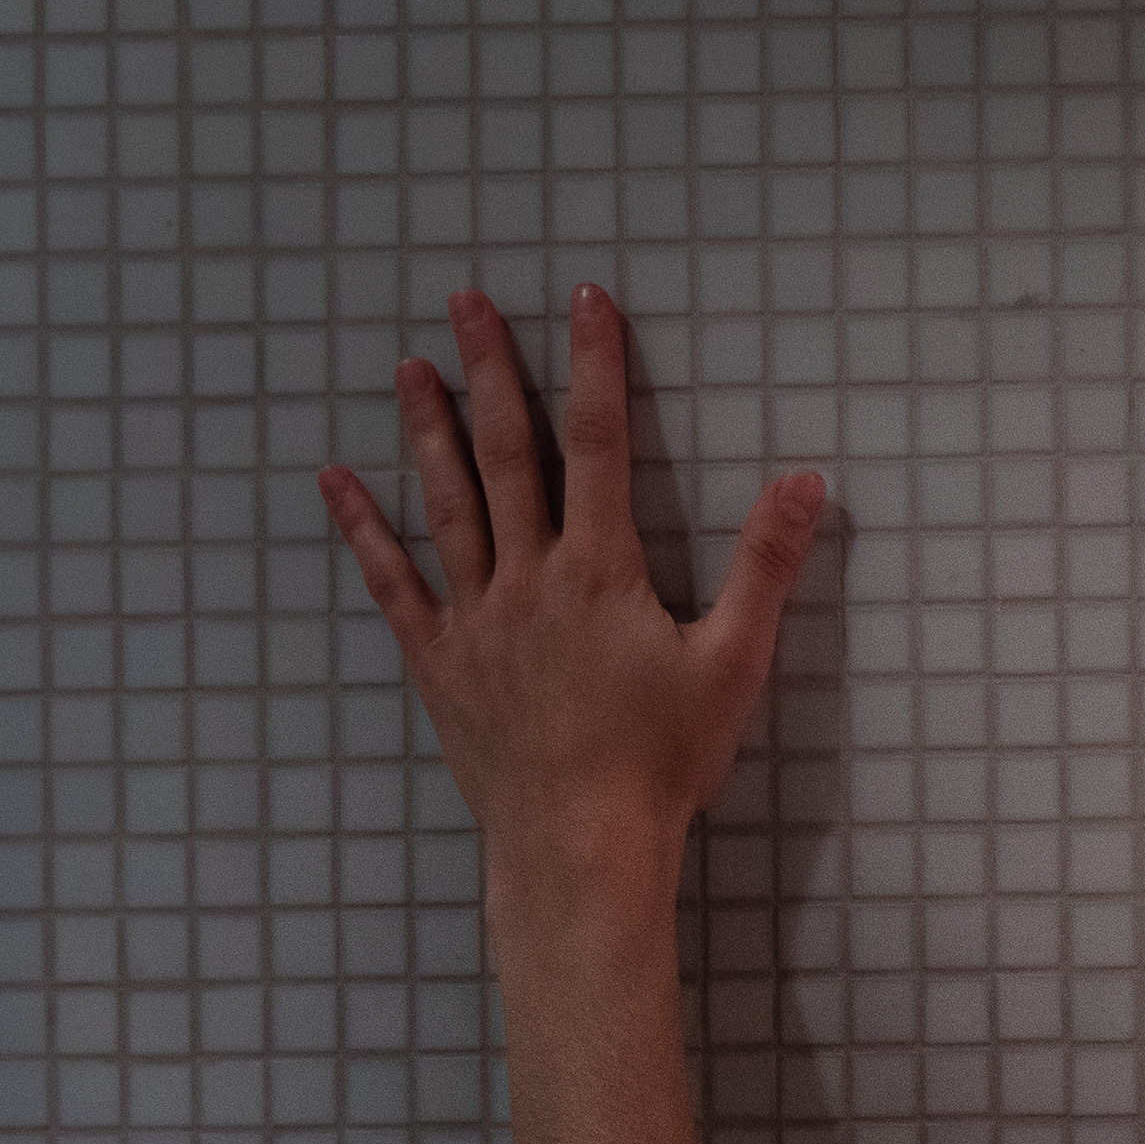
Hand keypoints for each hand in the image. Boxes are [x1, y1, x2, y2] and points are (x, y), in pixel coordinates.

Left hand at [317, 286, 822, 881]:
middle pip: (506, 453)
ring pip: (447, 502)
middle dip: (490, 370)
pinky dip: (364, 530)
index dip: (593, 366)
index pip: (598, 443)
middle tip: (466, 301)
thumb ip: (766, 568)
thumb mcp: (733, 664)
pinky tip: (339, 483)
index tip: (583, 300)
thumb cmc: (662, 762)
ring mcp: (476, 617)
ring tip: (411, 365)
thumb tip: (805, 485)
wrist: (579, 844)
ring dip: (428, 428)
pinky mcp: (442, 662)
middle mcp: (528, 577)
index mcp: (600, 570)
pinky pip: (394, 583)